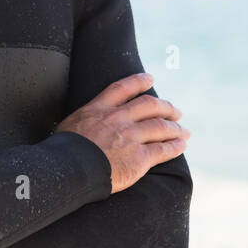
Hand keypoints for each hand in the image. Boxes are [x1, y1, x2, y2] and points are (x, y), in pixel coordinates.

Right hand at [53, 73, 188, 193]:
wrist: (68, 169)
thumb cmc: (62, 152)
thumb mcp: (69, 125)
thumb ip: (84, 121)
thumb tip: (84, 126)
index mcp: (99, 109)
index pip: (123, 88)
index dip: (139, 81)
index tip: (150, 78)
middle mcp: (118, 118)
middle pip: (150, 105)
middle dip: (166, 107)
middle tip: (176, 111)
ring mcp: (130, 137)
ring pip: (161, 126)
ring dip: (176, 128)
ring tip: (184, 131)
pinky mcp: (139, 158)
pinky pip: (163, 149)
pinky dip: (175, 146)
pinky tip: (181, 145)